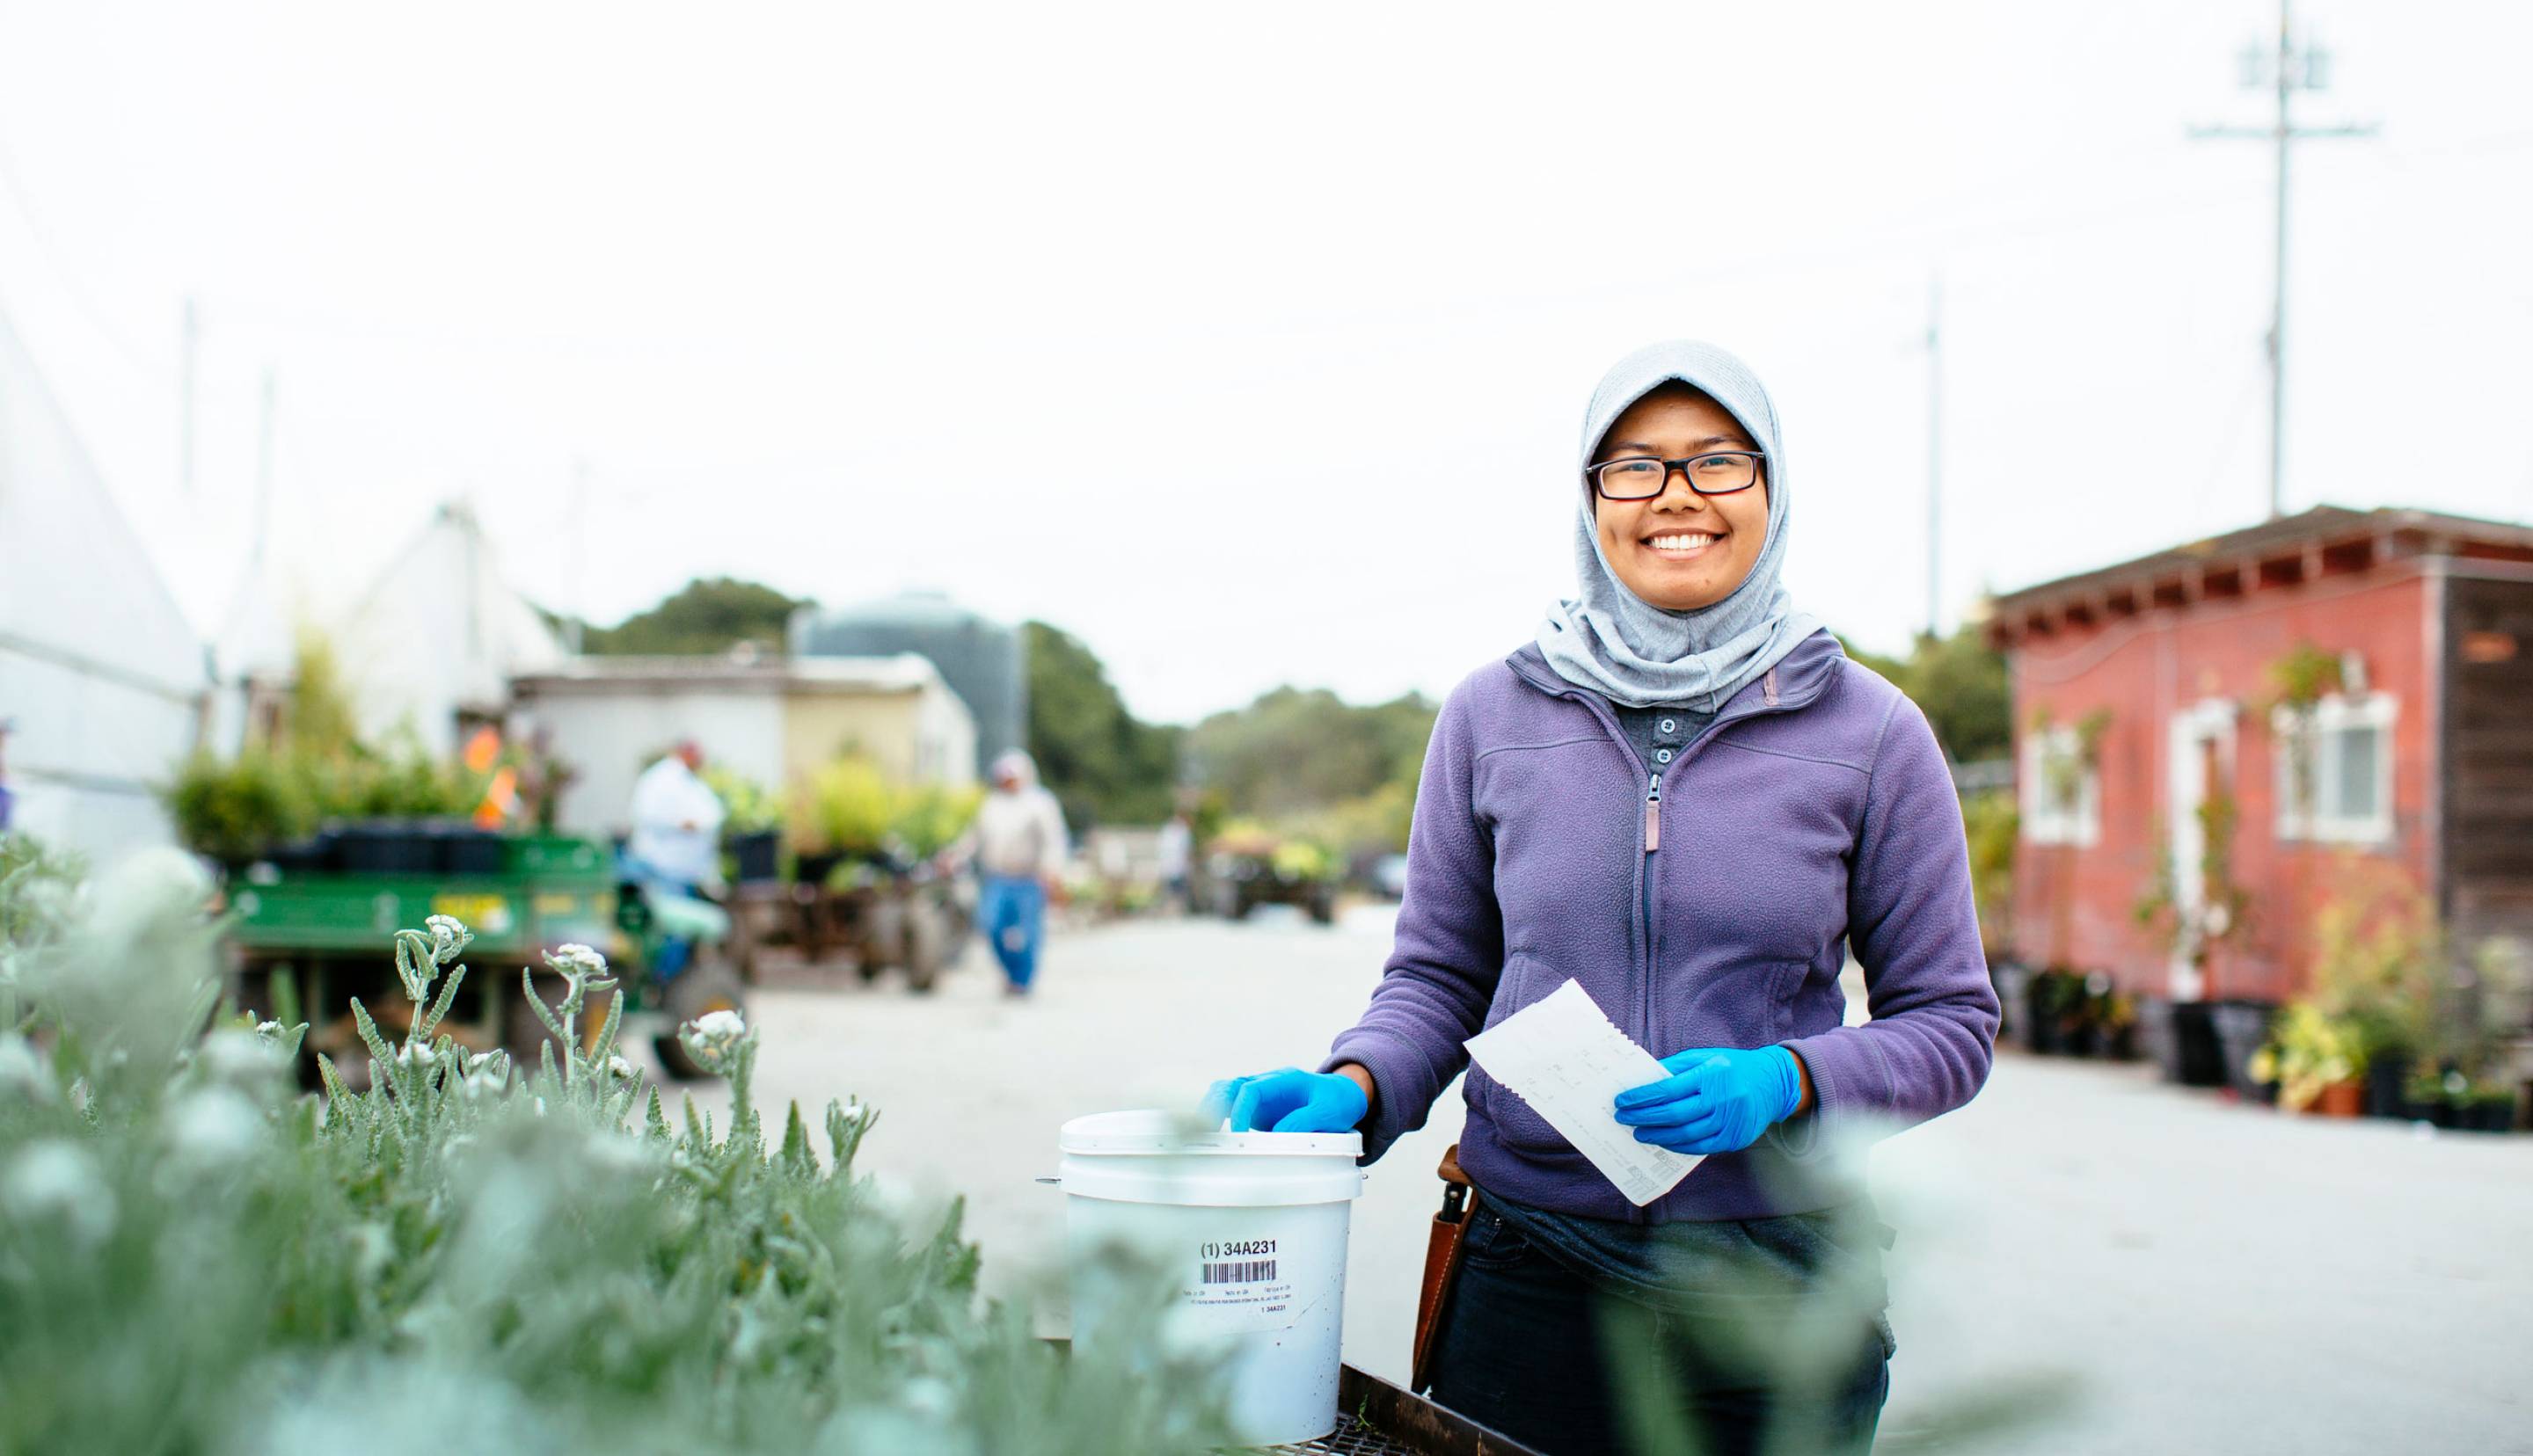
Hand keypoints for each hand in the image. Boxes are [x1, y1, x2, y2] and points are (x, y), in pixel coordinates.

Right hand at [1201, 1067, 1368, 1133]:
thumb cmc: (1338, 1100)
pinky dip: (1218, 1116)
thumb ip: (1304, 1121)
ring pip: (1226, 1093)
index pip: (1251, 1088)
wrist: (1345, 1095)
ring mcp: (1261, 1096)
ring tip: (1202, 1131)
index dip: (1239, 1110)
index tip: (1238, 1133)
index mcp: (1283, 1079)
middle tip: (1206, 1130)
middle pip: (1230, 1085)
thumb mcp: (1328, 1112)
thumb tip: (1277, 1136)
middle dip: (1215, 1105)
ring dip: (1212, 1109)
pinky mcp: (1259, 1110)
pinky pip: (1231, 1107)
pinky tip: (1210, 1132)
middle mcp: (1267, 1084)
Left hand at [1612, 1046, 1801, 1155]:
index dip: (1642, 1097)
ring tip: (1639, 1133)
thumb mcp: (1705, 1057)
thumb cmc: (1732, 1067)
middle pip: (1674, 1114)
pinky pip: (1700, 1147)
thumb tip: (1644, 1082)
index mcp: (1711, 1073)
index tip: (1622, 1101)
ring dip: (1658, 1135)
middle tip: (1623, 1118)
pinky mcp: (1734, 1138)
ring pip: (1686, 1134)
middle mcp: (1722, 1098)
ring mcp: (1730, 1121)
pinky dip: (1678, 1146)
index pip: (1668, 1088)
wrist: (1774, 1084)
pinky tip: (1663, 1141)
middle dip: (1644, 1117)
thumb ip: (1676, 1067)